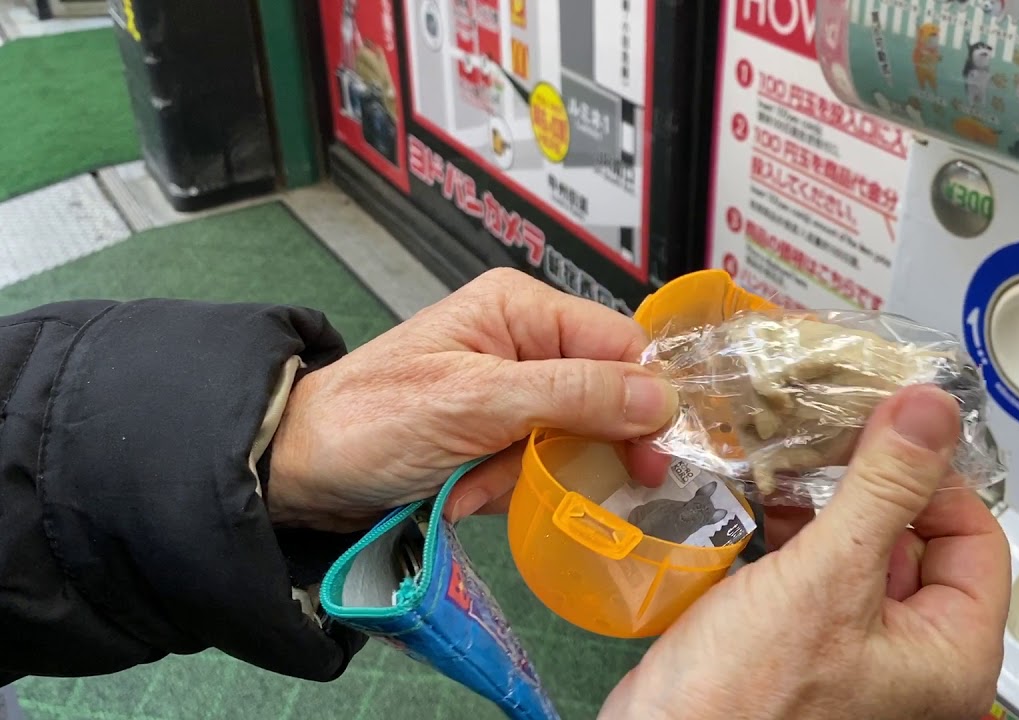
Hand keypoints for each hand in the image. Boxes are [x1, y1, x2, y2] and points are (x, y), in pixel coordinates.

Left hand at [266, 269, 677, 532]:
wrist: (298, 475)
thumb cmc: (373, 421)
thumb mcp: (477, 401)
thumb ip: (573, 395)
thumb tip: (663, 398)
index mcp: (521, 310)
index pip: (619, 345)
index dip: (646, 398)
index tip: (655, 455)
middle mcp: (526, 346)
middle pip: (606, 396)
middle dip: (583, 448)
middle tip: (571, 486)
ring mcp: (513, 397)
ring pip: (578, 442)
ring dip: (536, 477)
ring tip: (475, 486)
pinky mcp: (499, 442)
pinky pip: (542, 470)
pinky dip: (512, 493)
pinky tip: (464, 495)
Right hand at [599, 385, 1010, 719]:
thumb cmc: (743, 698)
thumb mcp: (827, 577)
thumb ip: (884, 489)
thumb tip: (932, 410)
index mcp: (950, 655)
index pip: (975, 537)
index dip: (933, 477)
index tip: (886, 429)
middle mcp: (912, 659)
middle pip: (919, 541)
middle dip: (873, 483)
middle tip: (834, 432)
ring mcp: (855, 654)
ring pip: (862, 552)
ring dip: (830, 502)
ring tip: (795, 458)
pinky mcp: (803, 646)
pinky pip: (818, 574)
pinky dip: (798, 532)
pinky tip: (767, 502)